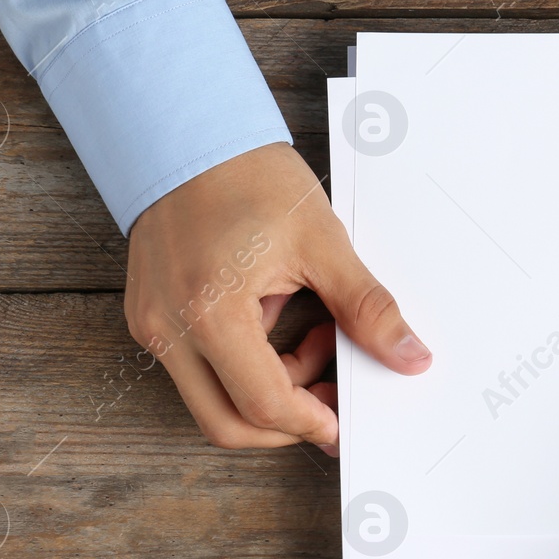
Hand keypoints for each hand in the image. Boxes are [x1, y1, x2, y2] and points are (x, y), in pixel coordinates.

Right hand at [124, 143, 430, 451]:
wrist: (188, 134)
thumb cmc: (249, 178)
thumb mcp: (321, 241)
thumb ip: (366, 307)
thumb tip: (408, 357)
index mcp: (208, 311)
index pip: (262, 404)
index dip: (312, 422)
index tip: (344, 418)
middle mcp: (168, 329)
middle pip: (225, 424)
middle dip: (286, 422)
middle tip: (333, 397)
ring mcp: (152, 326)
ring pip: (211, 401)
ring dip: (268, 390)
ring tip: (314, 336)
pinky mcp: (150, 318)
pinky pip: (199, 369)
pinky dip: (244, 365)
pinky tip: (279, 321)